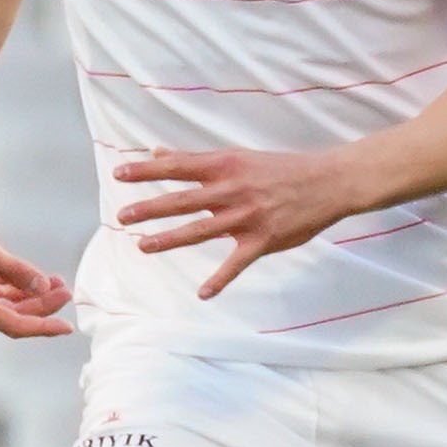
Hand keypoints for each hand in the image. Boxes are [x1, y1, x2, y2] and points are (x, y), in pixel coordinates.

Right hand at [0, 189, 74, 337]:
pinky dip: (16, 285)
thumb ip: (16, 271)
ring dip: (32, 295)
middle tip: (68, 291)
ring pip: (6, 302)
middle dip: (43, 306)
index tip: (69, 327)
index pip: (15, 325)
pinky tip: (32, 277)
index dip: (44, 327)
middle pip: (14, 314)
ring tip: (57, 282)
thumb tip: (43, 287)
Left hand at [113, 144, 357, 299]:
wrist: (328, 182)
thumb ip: (197, 159)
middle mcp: (233, 190)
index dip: (148, 171)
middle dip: (151, 208)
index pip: (179, 167)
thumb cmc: (281, 168)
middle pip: (184, 200)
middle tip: (122, 215)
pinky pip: (237, 263)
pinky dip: (220, 280)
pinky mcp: (263, 240)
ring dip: (170, 239)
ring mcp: (248, 217)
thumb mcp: (238, 156)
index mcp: (226, 166)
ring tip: (142, 246)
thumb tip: (157, 152)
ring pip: (202, 231)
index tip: (119, 174)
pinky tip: (203, 294)